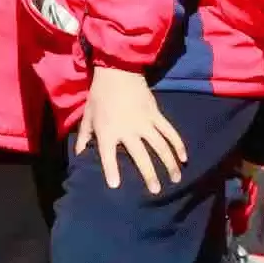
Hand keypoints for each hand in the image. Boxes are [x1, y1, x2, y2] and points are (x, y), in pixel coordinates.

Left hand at [75, 65, 187, 193]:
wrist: (117, 71)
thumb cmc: (100, 95)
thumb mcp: (87, 116)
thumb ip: (83, 136)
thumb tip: (78, 155)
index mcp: (108, 131)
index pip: (108, 155)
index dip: (111, 171)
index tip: (116, 186)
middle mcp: (128, 130)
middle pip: (140, 156)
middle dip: (149, 175)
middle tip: (156, 191)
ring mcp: (145, 122)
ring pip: (160, 146)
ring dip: (168, 164)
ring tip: (175, 179)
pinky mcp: (156, 114)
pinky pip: (169, 131)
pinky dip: (178, 144)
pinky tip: (184, 157)